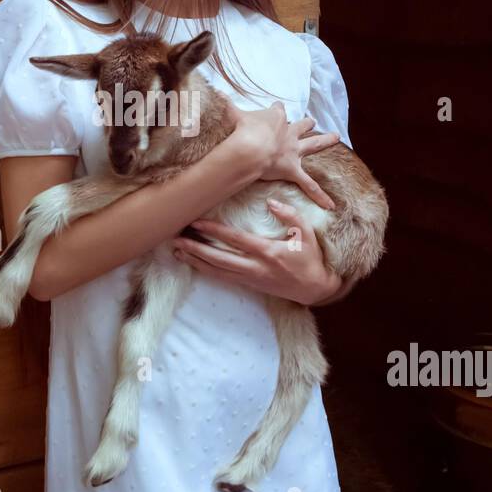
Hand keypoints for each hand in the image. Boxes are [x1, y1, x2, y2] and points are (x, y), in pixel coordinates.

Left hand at [171, 197, 342, 306]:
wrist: (315, 288)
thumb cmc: (310, 258)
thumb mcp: (307, 233)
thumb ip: (290, 215)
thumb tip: (270, 202)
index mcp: (268, 252)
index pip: (235, 240)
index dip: (214, 231)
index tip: (196, 223)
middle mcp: (255, 267)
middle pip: (219, 258)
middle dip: (196, 249)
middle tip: (177, 240)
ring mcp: (251, 278)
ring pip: (217, 271)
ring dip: (196, 261)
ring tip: (177, 252)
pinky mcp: (249, 285)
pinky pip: (223, 278)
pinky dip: (206, 271)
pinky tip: (193, 264)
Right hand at [226, 99, 338, 209]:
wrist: (250, 147)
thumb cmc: (241, 130)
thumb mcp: (232, 114)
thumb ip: (225, 105)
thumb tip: (215, 93)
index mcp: (274, 119)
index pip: (278, 111)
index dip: (277, 110)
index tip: (278, 107)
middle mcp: (288, 133)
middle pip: (301, 125)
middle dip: (306, 123)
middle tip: (312, 120)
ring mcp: (292, 151)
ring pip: (313, 145)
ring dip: (325, 141)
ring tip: (336, 137)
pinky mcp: (293, 169)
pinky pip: (309, 185)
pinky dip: (319, 195)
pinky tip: (330, 205)